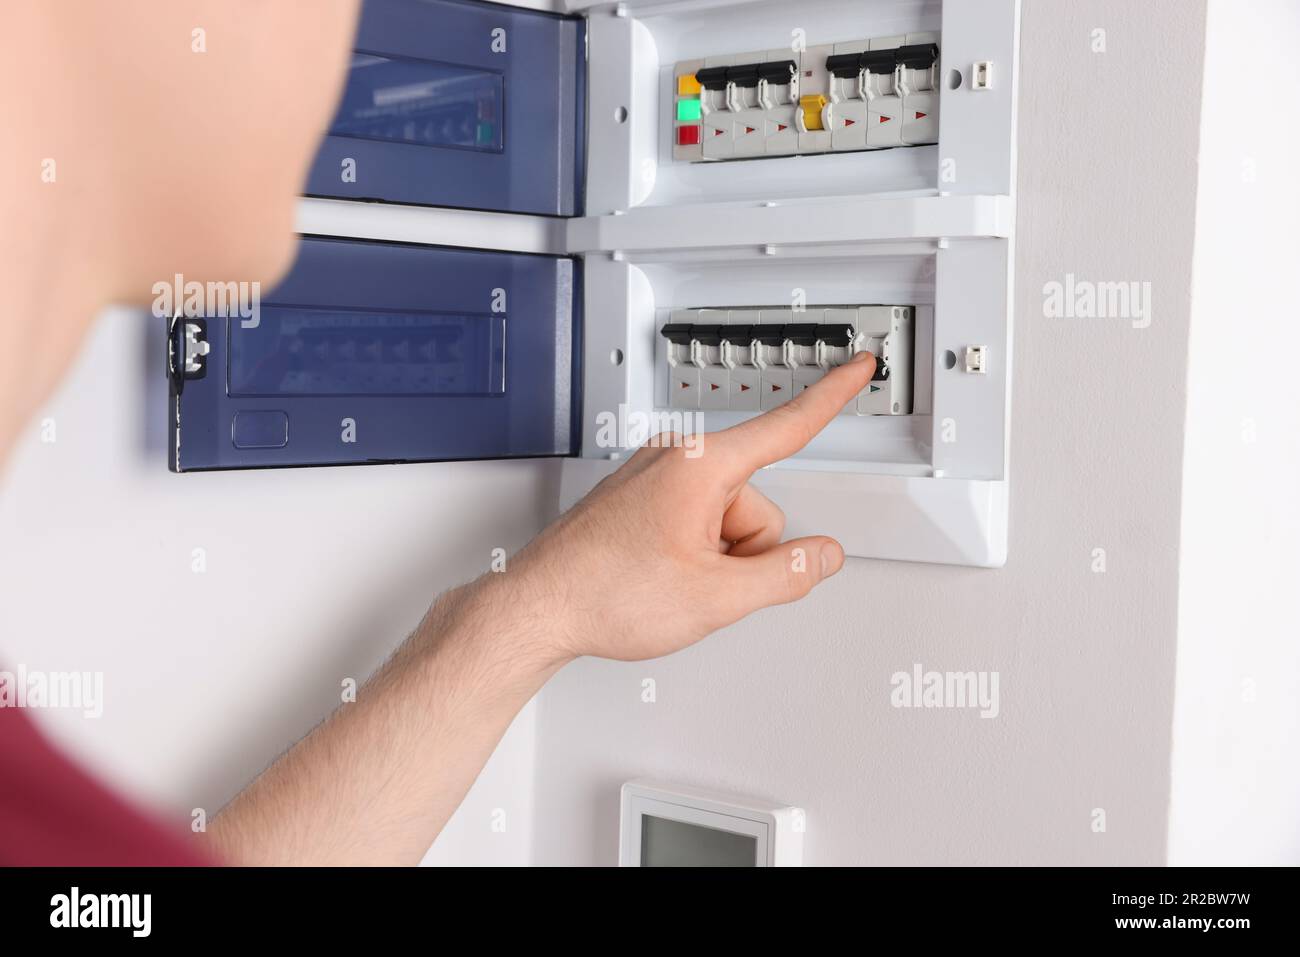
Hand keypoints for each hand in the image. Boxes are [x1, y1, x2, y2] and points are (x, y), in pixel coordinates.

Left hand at [494, 351, 877, 663]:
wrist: (538, 608)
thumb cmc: (603, 593)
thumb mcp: (715, 597)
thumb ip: (785, 575)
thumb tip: (821, 556)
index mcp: (699, 467)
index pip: (786, 427)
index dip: (831, 397)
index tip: (857, 367)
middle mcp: (676, 458)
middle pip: (757, 504)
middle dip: (742, 551)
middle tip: (696, 580)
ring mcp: (655, 475)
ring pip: (728, 518)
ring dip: (714, 556)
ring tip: (668, 579)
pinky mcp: (642, 495)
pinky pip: (696, 518)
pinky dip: (691, 550)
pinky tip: (657, 573)